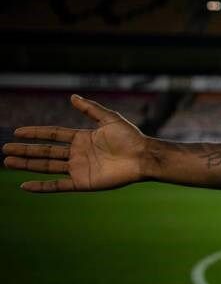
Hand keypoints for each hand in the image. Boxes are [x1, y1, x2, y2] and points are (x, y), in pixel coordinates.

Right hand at [3, 94, 147, 192]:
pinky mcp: (82, 182)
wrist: (143, 157)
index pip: (53, 134)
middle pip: (45, 151)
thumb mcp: (109, 118)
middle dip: (25, 150)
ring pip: (46, 166)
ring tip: (8, 162)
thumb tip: (71, 97)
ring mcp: (78, 168)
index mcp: (82, 138)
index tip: (17, 132)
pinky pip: (57, 185)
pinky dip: (41, 187)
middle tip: (5, 149)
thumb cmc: (130, 137)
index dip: (35, 133)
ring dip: (27, 164)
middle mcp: (77, 153)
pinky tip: (25, 185)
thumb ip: (90, 109)